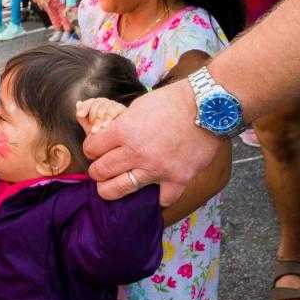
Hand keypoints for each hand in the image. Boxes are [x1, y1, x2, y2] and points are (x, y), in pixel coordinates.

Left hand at [75, 97, 126, 134]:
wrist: (115, 142)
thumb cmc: (102, 134)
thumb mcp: (90, 126)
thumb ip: (82, 117)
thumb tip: (78, 103)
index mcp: (97, 105)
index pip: (89, 103)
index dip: (84, 108)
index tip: (79, 115)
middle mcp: (105, 103)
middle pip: (96, 104)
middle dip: (92, 117)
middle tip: (91, 130)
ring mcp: (114, 104)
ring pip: (104, 108)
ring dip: (98, 120)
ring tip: (95, 131)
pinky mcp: (122, 109)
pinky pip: (113, 111)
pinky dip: (107, 119)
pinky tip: (105, 126)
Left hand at [83, 80, 220, 205]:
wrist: (209, 106)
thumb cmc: (173, 100)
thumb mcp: (138, 106)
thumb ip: (121, 123)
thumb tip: (104, 131)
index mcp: (123, 131)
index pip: (91, 148)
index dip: (90, 149)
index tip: (94, 150)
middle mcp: (136, 153)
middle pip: (101, 172)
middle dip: (96, 171)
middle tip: (99, 171)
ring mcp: (157, 169)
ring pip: (120, 189)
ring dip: (111, 189)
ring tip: (110, 188)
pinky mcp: (178, 179)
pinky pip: (163, 199)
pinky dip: (159, 197)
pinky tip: (156, 193)